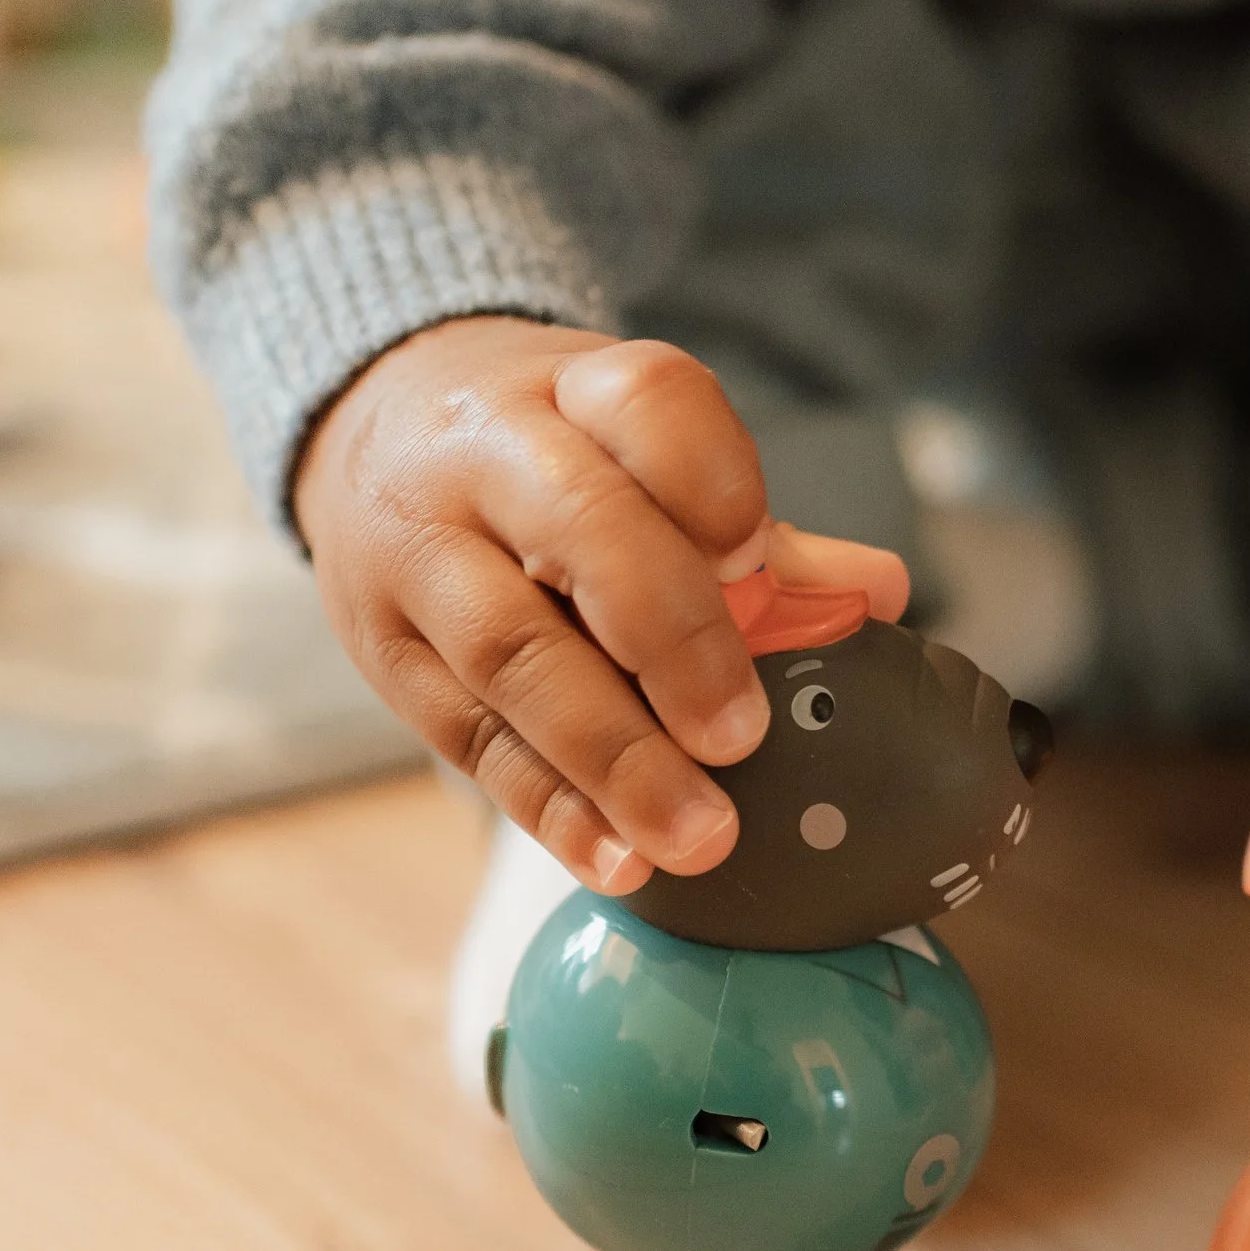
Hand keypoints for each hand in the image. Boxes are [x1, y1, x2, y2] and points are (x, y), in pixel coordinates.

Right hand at [295, 315, 907, 892]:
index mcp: (576, 389)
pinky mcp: (385, 651)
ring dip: (614, 758)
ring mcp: (422, 554)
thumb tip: (879, 595)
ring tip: (696, 834)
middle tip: (739, 736)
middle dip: (673, 641)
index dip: (710, 482)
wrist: (370, 429)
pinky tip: (616, 861)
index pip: (650, 404)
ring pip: (514, 653)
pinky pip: (468, 738)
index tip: (751, 556)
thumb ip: (760, 535)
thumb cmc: (549, 455)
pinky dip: (549, 809)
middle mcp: (487, 456)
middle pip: (581, 532)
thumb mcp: (641, 456)